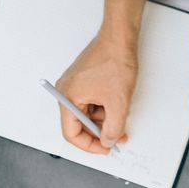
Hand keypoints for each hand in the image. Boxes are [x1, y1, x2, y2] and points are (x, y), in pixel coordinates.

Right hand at [55, 33, 138, 153]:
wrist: (120, 38)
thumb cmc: (114, 61)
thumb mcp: (118, 102)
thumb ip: (113, 127)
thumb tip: (108, 141)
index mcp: (67, 98)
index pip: (71, 133)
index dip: (89, 145)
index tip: (105, 149)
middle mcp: (67, 91)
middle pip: (79, 123)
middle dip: (99, 132)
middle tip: (116, 138)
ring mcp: (75, 84)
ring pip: (87, 113)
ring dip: (104, 120)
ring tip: (121, 122)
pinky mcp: (84, 79)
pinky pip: (91, 101)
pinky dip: (104, 108)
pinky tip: (117, 108)